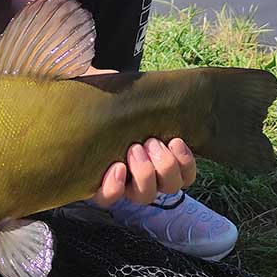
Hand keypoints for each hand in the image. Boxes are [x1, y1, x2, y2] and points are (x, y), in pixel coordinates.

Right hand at [83, 66, 196, 206]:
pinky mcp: (178, 168)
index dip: (113, 188)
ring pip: (166, 188)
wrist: (137, 103)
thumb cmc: (108, 104)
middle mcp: (132, 181)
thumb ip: (89, 93)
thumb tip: (96, 79)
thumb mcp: (92, 98)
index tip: (118, 166)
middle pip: (142, 195)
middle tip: (138, 146)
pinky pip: (187, 177)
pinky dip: (185, 162)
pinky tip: (177, 142)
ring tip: (156, 140)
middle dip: (143, 171)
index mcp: (105, 172)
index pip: (106, 197)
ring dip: (164, 166)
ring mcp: (158, 176)